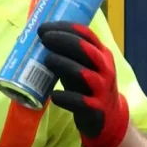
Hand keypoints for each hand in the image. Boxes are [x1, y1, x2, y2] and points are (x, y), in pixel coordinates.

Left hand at [38, 21, 129, 146]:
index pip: (86, 35)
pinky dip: (65, 97)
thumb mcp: (82, 67)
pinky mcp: (96, 110)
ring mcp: (102, 90)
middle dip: (64, 41)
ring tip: (47, 60)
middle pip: (86, 50)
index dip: (65, 28)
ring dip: (63, 64)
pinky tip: (53, 95)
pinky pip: (80, 102)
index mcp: (101, 55)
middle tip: (44, 39)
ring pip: (84, 74)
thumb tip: (37, 42)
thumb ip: (67, 56)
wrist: (108, 119)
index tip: (44, 28)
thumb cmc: (89, 87)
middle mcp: (105, 69)